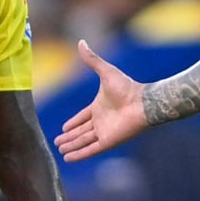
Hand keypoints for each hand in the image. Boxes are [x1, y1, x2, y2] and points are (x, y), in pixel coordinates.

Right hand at [54, 40, 148, 161]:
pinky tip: (69, 158)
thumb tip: (81, 42)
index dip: (73, 123)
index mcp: (99, 107)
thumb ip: (92, 59)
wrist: (142, 102)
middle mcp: (101, 121)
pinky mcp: (108, 141)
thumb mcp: (105, 72)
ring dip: (72, 146)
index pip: (82, 117)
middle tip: (57, 143)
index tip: (63, 129)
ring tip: (60, 151)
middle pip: (81, 131)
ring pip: (83, 141)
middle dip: (69, 137)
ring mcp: (104, 132)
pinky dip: (79, 154)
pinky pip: (90, 149)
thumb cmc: (126, 87)